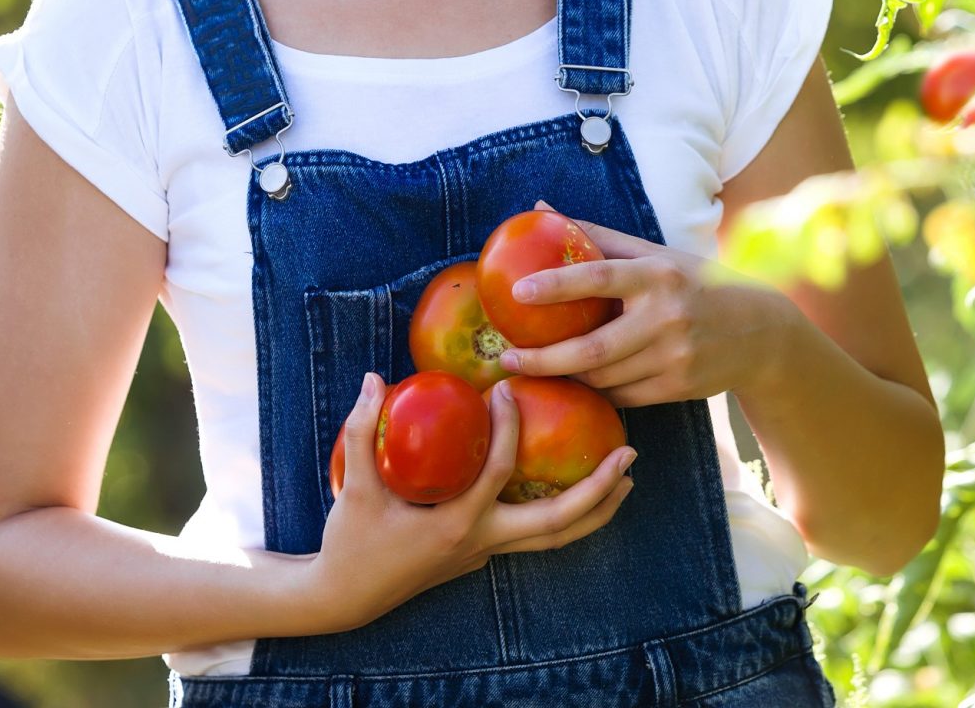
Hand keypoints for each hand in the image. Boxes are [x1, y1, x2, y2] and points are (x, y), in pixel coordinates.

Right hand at [305, 371, 635, 632]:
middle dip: (598, 490)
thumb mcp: (356, 484)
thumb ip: (361, 429)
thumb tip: (374, 378)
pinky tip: (577, 490)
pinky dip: (565, 516)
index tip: (508, 390)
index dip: (507, 427)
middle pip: (557, 522)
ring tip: (625, 478)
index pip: (499, 471)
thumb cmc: (351, 540)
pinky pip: (536, 537)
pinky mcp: (482, 555)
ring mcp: (485, 554)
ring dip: (595, 510)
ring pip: (555, 539)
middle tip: (628, 454)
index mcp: (456, 523)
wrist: (346, 596)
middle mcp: (481, 542)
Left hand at [495, 200, 796, 407]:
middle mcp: (666, 317)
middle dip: (543, 359)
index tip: (517, 292)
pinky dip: (595, 390)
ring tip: (531, 369)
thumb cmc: (693, 283)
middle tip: (505, 358)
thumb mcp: (654, 254)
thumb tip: (539, 208)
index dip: (556, 285)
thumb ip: (597, 235)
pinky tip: (574, 384)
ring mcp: (674, 357)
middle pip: (592, 349)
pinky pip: (622, 396)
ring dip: (565, 377)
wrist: (762, 333)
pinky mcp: (678, 388)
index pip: (599, 276)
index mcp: (656, 274)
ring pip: (603, 377)